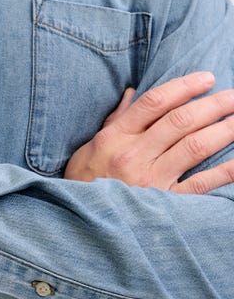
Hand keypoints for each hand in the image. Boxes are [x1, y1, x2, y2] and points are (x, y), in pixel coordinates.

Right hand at [65, 71, 233, 193]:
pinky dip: (223, 172)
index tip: (206, 78)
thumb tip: (132, 92)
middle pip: (180, 121)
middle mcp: (135, 154)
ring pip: (194, 147)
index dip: (184, 87)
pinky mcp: (164, 204)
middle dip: (212, 105)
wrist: (79, 220)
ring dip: (222, 131)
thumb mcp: (91, 144)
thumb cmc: (85, 179)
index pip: (155, 102)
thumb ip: (116, 117)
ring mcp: (151, 180)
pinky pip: (200, 185)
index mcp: (117, 135)